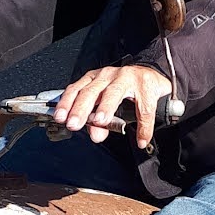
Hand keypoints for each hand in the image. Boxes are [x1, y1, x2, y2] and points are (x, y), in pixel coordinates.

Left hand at [53, 65, 170, 148]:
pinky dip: (144, 126)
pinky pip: (144, 109)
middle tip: (74, 123)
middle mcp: (108, 76)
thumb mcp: (108, 103)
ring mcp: (127, 78)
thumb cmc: (126, 88)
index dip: (66, 104)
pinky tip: (141, 138)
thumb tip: (95, 135)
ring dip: (106, 108)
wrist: (154, 76)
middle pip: (91, 91)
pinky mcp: (146, 86)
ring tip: (100, 122)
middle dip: (81, 108)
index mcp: (95, 79)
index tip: (61, 117)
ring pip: (113, 93)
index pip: (76, 89)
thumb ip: (99, 121)